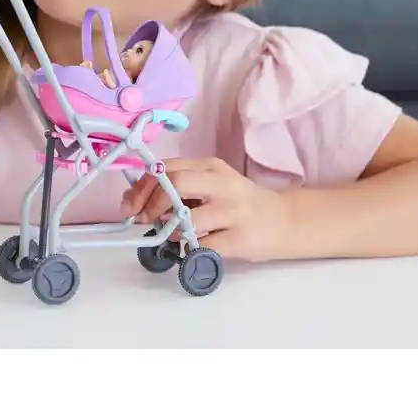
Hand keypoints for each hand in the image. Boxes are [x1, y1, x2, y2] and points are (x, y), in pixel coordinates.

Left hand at [119, 157, 291, 262]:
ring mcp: (233, 211)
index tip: (131, 204)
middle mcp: (222, 185)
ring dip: (170, 230)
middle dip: (152, 204)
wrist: (286, 221)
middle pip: (176, 183)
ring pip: (188, 218)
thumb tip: (138, 200)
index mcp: (211, 167)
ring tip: (172, 235)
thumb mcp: (213, 185)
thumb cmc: (241, 204)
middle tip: (146, 220)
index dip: (143, 186)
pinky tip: (192, 248)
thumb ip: (182, 188)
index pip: (168, 168)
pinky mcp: (241, 239)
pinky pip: (204, 247)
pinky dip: (189, 250)